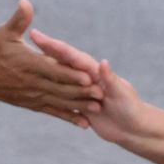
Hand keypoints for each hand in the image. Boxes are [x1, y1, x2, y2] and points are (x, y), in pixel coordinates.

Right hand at [0, 0, 101, 127]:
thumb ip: (19, 20)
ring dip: (79, 106)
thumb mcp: (4, 33)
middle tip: (101, 93)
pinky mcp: (33, 104)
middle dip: (81, 92)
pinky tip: (83, 123)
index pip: (53, 70)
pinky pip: (53, 112)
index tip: (88, 75)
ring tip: (97, 108)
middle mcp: (33, 82)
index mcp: (29, 64)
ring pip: (60, 102)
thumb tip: (26, 2)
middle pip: (61, 88)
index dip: (71, 74)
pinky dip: (68, 118)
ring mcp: (34, 95)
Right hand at [32, 32, 152, 145]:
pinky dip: (52, 93)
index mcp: (94, 72)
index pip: (70, 55)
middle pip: (61, 62)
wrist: (134, 129)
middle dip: (46, 49)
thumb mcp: (122, 94)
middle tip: (29, 35)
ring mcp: (81, 93)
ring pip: (59, 79)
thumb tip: (102, 62)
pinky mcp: (79, 107)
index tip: (36, 34)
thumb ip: (110, 79)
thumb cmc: (132, 108)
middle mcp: (85, 79)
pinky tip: (38, 89)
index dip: (53, 45)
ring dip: (46, 68)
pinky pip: (62, 99)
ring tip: (29, 57)